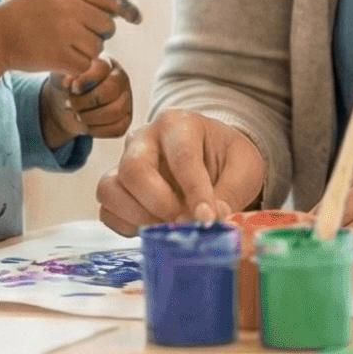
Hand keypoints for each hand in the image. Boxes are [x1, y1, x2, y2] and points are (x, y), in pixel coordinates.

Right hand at [0, 0, 130, 79]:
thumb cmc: (25, 16)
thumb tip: (119, 9)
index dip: (126, 10)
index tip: (136, 19)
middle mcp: (68, 8)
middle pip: (107, 26)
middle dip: (98, 34)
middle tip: (78, 37)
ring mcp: (65, 32)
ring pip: (97, 47)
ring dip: (86, 51)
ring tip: (63, 47)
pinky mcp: (61, 55)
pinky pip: (87, 64)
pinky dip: (78, 67)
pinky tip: (61, 61)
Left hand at [40, 63, 134, 146]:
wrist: (66, 105)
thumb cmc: (67, 85)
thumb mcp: (62, 74)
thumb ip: (67, 73)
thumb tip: (71, 81)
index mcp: (106, 63)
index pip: (102, 68)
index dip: (86, 80)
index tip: (73, 88)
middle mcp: (120, 79)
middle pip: (110, 90)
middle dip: (86, 101)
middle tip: (70, 104)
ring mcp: (126, 99)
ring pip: (116, 111)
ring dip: (90, 117)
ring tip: (77, 115)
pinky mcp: (126, 119)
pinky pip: (118, 128)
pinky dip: (98, 130)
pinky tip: (86, 125)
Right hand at [96, 112, 265, 231]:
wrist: (212, 160)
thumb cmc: (227, 159)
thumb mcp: (244, 168)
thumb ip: (231, 193)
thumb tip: (211, 220)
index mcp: (179, 124)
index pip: (181, 156)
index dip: (194, 190)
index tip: (207, 218)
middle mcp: (144, 139)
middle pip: (133, 169)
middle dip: (159, 204)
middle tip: (184, 224)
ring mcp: (125, 163)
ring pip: (110, 189)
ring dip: (138, 217)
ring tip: (169, 228)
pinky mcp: (118, 190)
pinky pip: (108, 211)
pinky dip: (128, 227)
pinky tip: (156, 229)